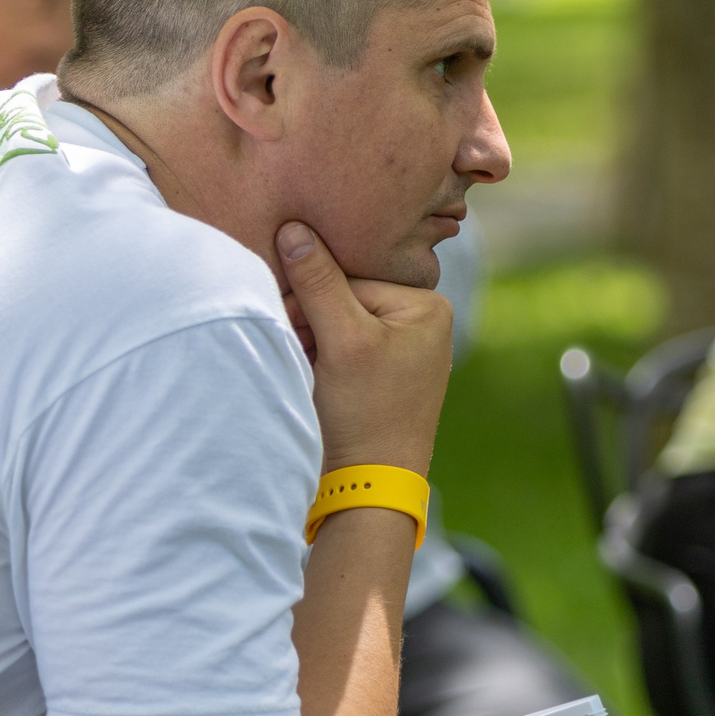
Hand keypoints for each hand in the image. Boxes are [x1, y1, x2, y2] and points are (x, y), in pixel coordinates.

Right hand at [277, 220, 452, 473]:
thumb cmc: (365, 413)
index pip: (350, 278)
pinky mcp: (383, 375)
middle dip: (312, 321)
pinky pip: (343, 349)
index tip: (287, 323)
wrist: (368, 486)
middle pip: (344, 298)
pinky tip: (314, 379)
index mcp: (427, 305)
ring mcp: (404, 351)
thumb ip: (318, 283)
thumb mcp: (342, 341)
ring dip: (312, 341)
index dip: (312, 299)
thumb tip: (295, 228)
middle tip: (295, 348)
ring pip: (338, 324)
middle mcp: (421, 322)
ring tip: (306, 369)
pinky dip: (321, 360)